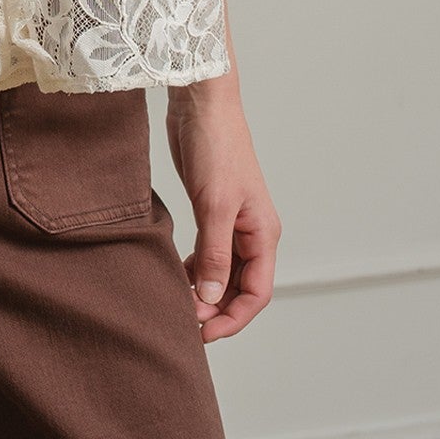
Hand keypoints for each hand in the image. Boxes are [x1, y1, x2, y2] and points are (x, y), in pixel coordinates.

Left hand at [165, 84, 280, 342]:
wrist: (201, 104)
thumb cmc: (216, 147)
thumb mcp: (215, 205)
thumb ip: (214, 253)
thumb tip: (211, 298)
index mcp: (262, 234)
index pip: (256, 293)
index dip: (232, 318)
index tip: (204, 334)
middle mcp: (252, 232)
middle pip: (240, 287)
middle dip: (216, 309)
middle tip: (184, 322)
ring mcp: (232, 221)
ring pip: (223, 272)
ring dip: (205, 291)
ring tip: (178, 303)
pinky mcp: (212, 209)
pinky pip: (208, 253)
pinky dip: (195, 269)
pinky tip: (177, 275)